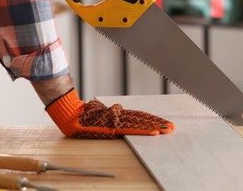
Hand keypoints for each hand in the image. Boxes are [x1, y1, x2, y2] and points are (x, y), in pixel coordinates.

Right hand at [46, 89, 174, 137]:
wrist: (70, 116)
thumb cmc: (83, 116)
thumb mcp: (98, 113)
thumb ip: (110, 113)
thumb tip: (118, 109)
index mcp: (117, 115)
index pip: (139, 117)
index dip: (153, 119)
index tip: (165, 123)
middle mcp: (119, 117)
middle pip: (143, 119)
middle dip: (159, 123)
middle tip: (172, 127)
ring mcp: (117, 122)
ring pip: (141, 124)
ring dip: (156, 127)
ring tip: (168, 130)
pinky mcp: (113, 128)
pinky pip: (132, 130)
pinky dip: (144, 131)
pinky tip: (154, 133)